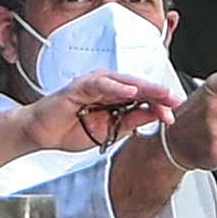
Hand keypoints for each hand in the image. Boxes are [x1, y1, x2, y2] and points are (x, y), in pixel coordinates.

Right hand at [18, 69, 181, 151]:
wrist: (42, 135)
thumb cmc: (71, 130)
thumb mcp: (110, 131)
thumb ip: (131, 121)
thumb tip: (155, 115)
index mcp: (115, 97)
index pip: (143, 98)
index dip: (159, 105)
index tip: (173, 117)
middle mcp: (107, 87)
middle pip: (138, 87)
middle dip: (158, 95)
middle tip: (175, 101)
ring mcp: (93, 84)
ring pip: (123, 82)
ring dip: (144, 88)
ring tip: (161, 94)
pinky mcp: (79, 86)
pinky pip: (100, 84)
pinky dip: (116, 86)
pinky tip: (130, 91)